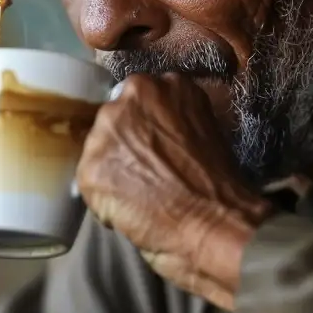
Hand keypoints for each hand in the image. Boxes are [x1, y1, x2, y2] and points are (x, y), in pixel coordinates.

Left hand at [75, 73, 274, 309]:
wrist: (218, 226)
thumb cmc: (222, 187)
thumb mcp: (204, 132)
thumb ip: (172, 123)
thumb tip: (153, 136)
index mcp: (162, 85)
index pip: (135, 101)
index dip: (143, 129)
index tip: (155, 148)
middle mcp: (128, 99)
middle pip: (112, 121)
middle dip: (125, 147)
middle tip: (148, 174)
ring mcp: (106, 132)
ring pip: (98, 152)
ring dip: (113, 173)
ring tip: (141, 197)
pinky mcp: (91, 168)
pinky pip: (90, 185)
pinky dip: (106, 202)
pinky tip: (132, 213)